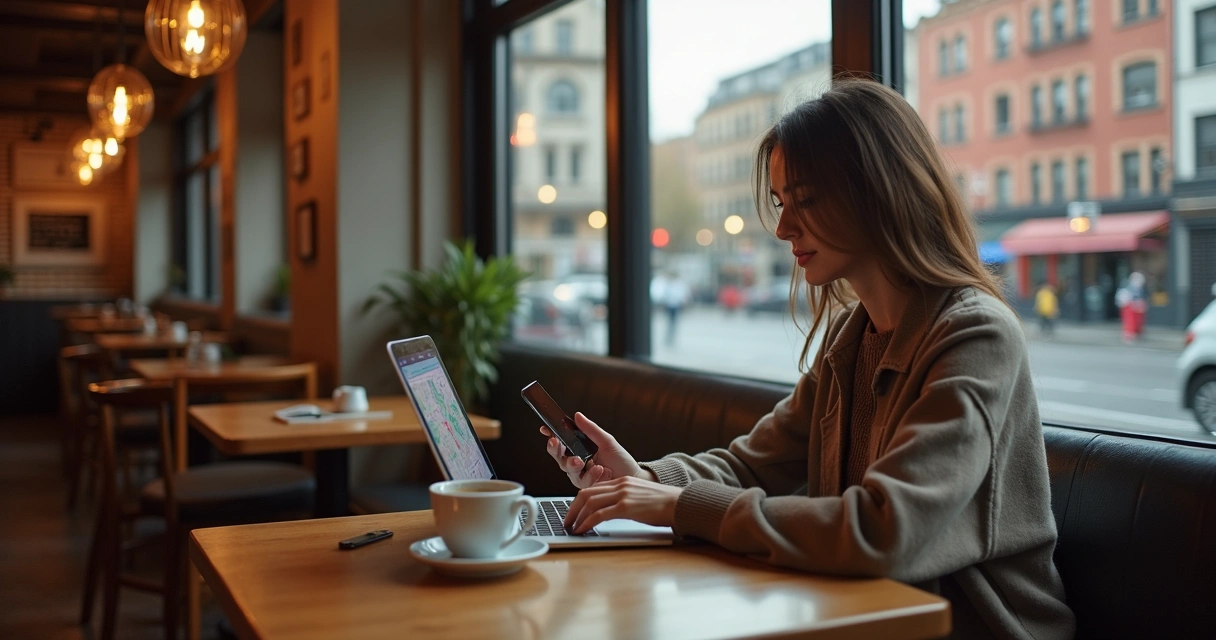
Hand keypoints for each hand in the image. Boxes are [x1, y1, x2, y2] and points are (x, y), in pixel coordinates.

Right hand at [540, 412, 651, 488]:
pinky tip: (600, 470)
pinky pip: (583, 481)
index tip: (547, 430)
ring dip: (574, 464)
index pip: (561, 443)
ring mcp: (581, 476)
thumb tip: (578, 416)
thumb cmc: (620, 460)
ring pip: (569, 470)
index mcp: (579, 450)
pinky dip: (592, 475)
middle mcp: (577, 464)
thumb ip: (591, 430)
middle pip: (559, 457)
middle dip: (556, 450)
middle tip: (557, 443)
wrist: (633, 477)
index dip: (551, 436)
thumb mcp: (607, 441)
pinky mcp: (587, 487)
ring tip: (583, 461)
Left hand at [563, 476, 682, 533]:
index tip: (572, 512)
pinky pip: (599, 514)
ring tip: (571, 528)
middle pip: (586, 494)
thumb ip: (624, 500)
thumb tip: (609, 513)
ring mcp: (623, 495)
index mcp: (622, 481)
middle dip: (572, 509)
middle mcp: (620, 485)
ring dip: (576, 517)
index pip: (593, 488)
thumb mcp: (640, 497)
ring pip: (590, 503)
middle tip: (566, 521)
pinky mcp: (626, 507)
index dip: (578, 501)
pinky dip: (587, 523)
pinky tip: (582, 530)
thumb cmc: (663, 505)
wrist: (680, 504)